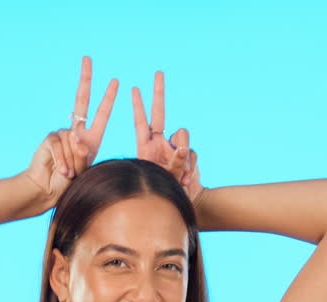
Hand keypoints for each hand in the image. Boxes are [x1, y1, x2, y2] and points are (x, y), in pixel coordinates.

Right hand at [22, 55, 118, 208]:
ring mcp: (62, 133)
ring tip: (70, 173)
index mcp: (90, 138)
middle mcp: (76, 132)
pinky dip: (62, 159)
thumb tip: (74, 135)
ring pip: (72, 139)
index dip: (108, 98)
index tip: (116, 82)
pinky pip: (59, 145)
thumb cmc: (69, 184)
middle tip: (88, 58)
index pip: (101, 114)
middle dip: (85, 79)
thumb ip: (83, 152)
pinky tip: (61, 170)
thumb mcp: (84, 168)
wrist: (48, 192)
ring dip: (73, 160)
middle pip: (80, 100)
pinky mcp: (50, 139)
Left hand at [131, 70, 204, 205]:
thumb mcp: (162, 179)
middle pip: (160, 114)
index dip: (138, 106)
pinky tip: (187, 179)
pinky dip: (192, 166)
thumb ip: (171, 163)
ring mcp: (174, 148)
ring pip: (183, 137)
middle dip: (158, 94)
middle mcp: (159, 144)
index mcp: (146, 147)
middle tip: (158, 73)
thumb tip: (181, 148)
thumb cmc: (162, 194)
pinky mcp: (187, 155)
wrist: (180, 202)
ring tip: (181, 177)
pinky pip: (193, 152)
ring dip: (184, 155)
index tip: (134, 89)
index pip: (142, 122)